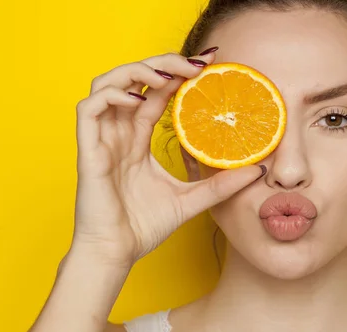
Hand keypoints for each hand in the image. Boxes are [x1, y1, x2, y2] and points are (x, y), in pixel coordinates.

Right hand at [70, 52, 263, 268]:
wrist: (117, 253)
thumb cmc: (144, 226)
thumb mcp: (192, 199)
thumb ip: (221, 184)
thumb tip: (257, 170)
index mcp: (138, 139)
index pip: (156, 94)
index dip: (178, 74)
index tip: (209, 66)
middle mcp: (120, 132)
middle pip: (134, 80)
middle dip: (163, 63)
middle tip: (196, 63)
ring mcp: (102, 139)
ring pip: (107, 84)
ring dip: (136, 71)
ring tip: (168, 76)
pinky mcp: (88, 150)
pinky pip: (89, 109)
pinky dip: (112, 96)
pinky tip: (138, 101)